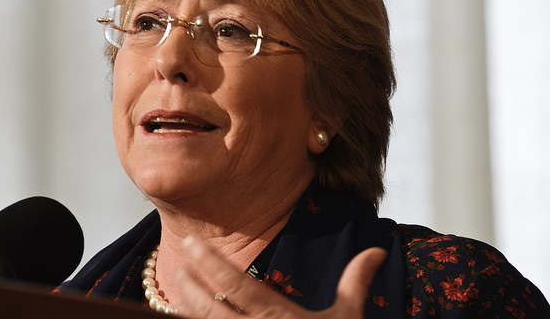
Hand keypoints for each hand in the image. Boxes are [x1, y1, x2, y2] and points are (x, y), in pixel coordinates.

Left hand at [175, 236, 387, 317]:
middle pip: (210, 307)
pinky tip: (190, 315)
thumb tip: (376, 250)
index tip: (193, 244)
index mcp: (279, 317)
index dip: (211, 263)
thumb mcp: (347, 318)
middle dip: (190, 284)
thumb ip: (355, 282)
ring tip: (180, 287)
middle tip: (180, 263)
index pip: (237, 285)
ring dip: (187, 307)